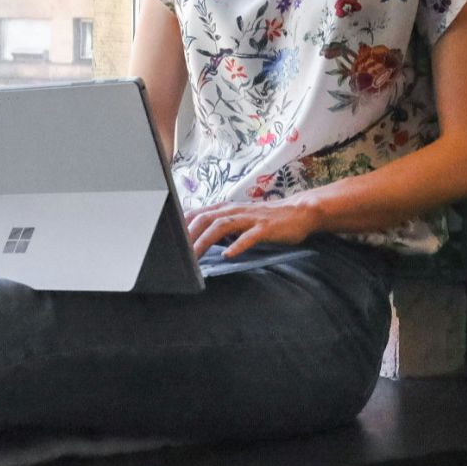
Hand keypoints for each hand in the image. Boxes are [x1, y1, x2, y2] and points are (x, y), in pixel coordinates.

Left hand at [183, 198, 321, 259]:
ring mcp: (250, 218)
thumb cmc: (266, 220)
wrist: (299, 213)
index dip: (180, 225)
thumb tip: (198, 237)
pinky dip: (237, 245)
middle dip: (189, 235)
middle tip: (177, 253)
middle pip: (205, 218)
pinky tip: (228, 255)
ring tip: (195, 257)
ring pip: (222, 226)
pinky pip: (249, 236)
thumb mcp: (239, 219)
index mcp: (227, 208)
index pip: (196, 213)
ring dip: (206, 241)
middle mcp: (235, 210)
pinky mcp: (265, 228)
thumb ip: (220, 225)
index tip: (167, 240)